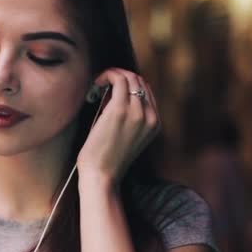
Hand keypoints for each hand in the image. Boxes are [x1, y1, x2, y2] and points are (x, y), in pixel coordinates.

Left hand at [76, 68, 160, 185]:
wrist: (102, 176)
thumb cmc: (107, 160)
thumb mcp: (126, 137)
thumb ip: (128, 118)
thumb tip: (112, 94)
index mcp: (154, 123)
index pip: (146, 91)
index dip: (128, 85)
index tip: (110, 89)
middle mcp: (150, 116)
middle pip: (140, 81)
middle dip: (120, 77)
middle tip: (102, 84)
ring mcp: (137, 112)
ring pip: (130, 77)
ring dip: (113, 75)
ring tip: (98, 84)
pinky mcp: (119, 110)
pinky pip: (118, 79)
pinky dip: (107, 75)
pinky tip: (96, 84)